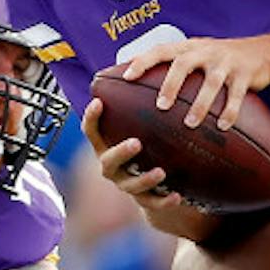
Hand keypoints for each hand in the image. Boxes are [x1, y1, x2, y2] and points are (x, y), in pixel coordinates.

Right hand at [84, 97, 214, 242]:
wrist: (154, 185)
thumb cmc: (146, 144)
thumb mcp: (141, 126)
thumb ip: (140, 105)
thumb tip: (153, 66)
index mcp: (105, 146)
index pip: (91, 131)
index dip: (91, 118)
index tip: (98, 102)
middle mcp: (111, 167)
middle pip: (108, 162)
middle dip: (120, 153)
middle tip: (136, 142)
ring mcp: (126, 184)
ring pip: (130, 185)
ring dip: (144, 179)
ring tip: (160, 172)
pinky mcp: (144, 200)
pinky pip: (152, 203)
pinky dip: (164, 201)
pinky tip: (178, 196)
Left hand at [120, 35, 269, 130]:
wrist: (262, 52)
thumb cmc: (218, 60)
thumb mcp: (197, 55)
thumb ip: (173, 66)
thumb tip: (137, 85)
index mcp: (189, 47)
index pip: (161, 49)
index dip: (143, 61)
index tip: (126, 77)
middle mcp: (206, 51)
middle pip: (184, 63)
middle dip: (171, 84)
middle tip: (160, 106)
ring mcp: (226, 62)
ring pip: (212, 82)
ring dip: (201, 104)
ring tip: (190, 124)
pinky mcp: (245, 74)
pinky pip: (237, 94)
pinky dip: (230, 111)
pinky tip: (223, 127)